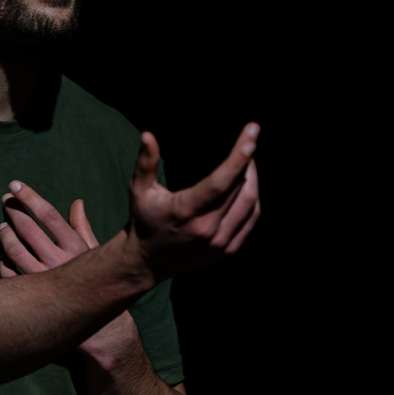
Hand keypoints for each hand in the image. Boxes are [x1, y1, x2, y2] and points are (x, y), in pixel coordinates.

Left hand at [0, 182, 137, 357]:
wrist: (104, 328)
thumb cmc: (101, 284)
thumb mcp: (95, 252)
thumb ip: (83, 227)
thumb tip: (77, 203)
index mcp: (74, 246)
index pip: (47, 214)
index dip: (29, 197)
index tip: (15, 185)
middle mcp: (58, 261)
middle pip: (27, 228)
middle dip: (13, 210)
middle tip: (6, 200)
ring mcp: (43, 279)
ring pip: (13, 250)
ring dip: (4, 234)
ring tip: (2, 226)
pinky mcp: (32, 296)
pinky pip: (9, 274)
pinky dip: (3, 260)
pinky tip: (3, 252)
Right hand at [128, 123, 261, 278]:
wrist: (149, 261)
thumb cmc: (145, 219)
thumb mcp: (140, 190)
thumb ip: (145, 162)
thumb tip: (147, 135)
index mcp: (185, 211)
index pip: (220, 182)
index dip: (239, 157)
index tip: (252, 133)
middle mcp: (205, 229)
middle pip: (240, 190)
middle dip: (248, 161)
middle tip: (249, 141)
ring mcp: (219, 243)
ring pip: (250, 205)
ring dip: (253, 179)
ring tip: (248, 161)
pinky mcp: (227, 251)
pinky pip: (251, 220)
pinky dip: (254, 200)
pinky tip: (248, 185)